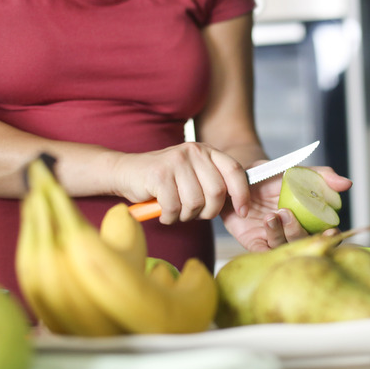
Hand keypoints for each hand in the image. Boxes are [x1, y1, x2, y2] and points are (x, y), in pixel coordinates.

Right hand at [112, 142, 249, 223]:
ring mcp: (176, 162)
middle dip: (208, 212)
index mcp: (206, 151)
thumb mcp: (193, 174)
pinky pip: (174, 208)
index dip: (242, 194)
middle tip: (194, 214)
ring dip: (186, 215)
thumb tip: (241, 204)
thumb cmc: (164, 180)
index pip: (234, 170)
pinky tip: (163, 212)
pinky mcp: (159, 175)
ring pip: (195, 203)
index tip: (242, 212)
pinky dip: (169, 217)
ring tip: (176, 210)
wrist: (126, 172)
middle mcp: (193, 152)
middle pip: (216, 192)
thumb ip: (214, 182)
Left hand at [221, 166, 352, 251]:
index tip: (331, 231)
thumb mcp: (295, 172)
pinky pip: (263, 252)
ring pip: (284, 247)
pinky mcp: (255, 244)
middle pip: (303, 244)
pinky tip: (266, 225)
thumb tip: (347, 183)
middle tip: (287, 213)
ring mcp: (273, 240)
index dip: (330, 238)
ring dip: (280, 232)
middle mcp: (292, 233)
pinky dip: (266, 243)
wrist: (238, 179)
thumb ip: (321, 176)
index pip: (324, 236)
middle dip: (298, 232)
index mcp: (308, 221)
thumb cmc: (269, 176)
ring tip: (272, 215)